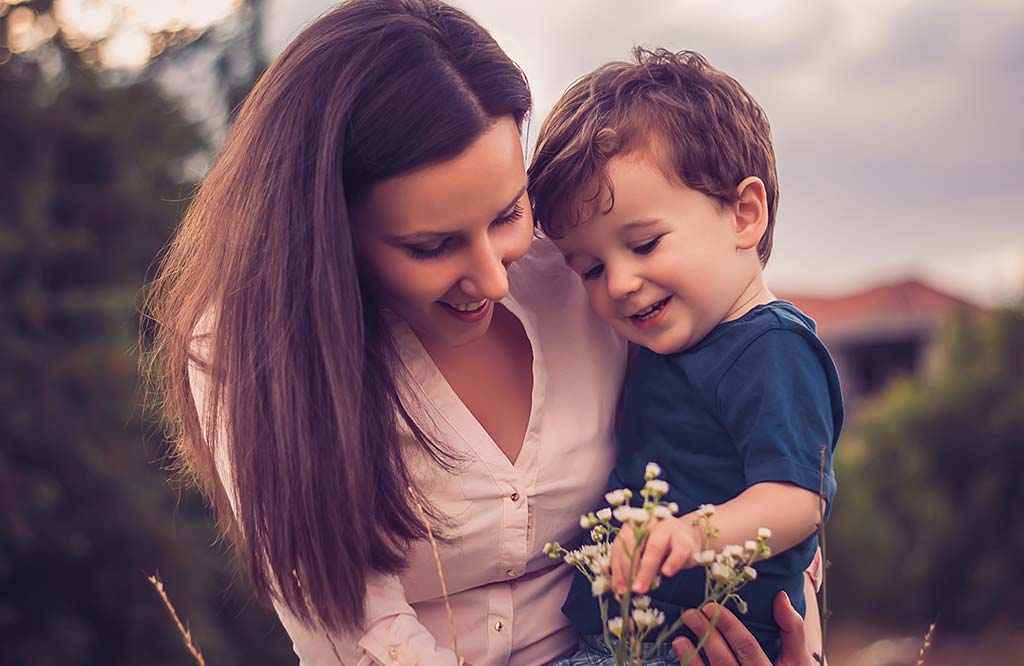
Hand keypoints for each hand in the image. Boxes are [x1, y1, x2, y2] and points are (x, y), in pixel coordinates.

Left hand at [611, 518, 700, 595]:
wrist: (691, 537)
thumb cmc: (663, 546)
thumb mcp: (644, 552)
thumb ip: (633, 566)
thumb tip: (622, 588)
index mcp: (634, 524)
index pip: (620, 545)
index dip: (617, 568)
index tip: (618, 587)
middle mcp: (649, 523)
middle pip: (634, 545)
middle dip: (628, 569)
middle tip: (629, 589)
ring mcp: (668, 528)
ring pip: (654, 548)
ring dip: (645, 570)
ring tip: (641, 588)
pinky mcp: (685, 539)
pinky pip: (678, 552)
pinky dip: (671, 563)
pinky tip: (666, 573)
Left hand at [672, 593, 815, 665]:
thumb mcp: (799, 658)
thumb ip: (792, 629)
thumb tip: (780, 597)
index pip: (747, 647)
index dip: (729, 627)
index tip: (711, 607)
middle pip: (725, 660)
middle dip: (707, 636)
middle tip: (690, 614)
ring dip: (693, 658)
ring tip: (680, 639)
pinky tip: (684, 657)